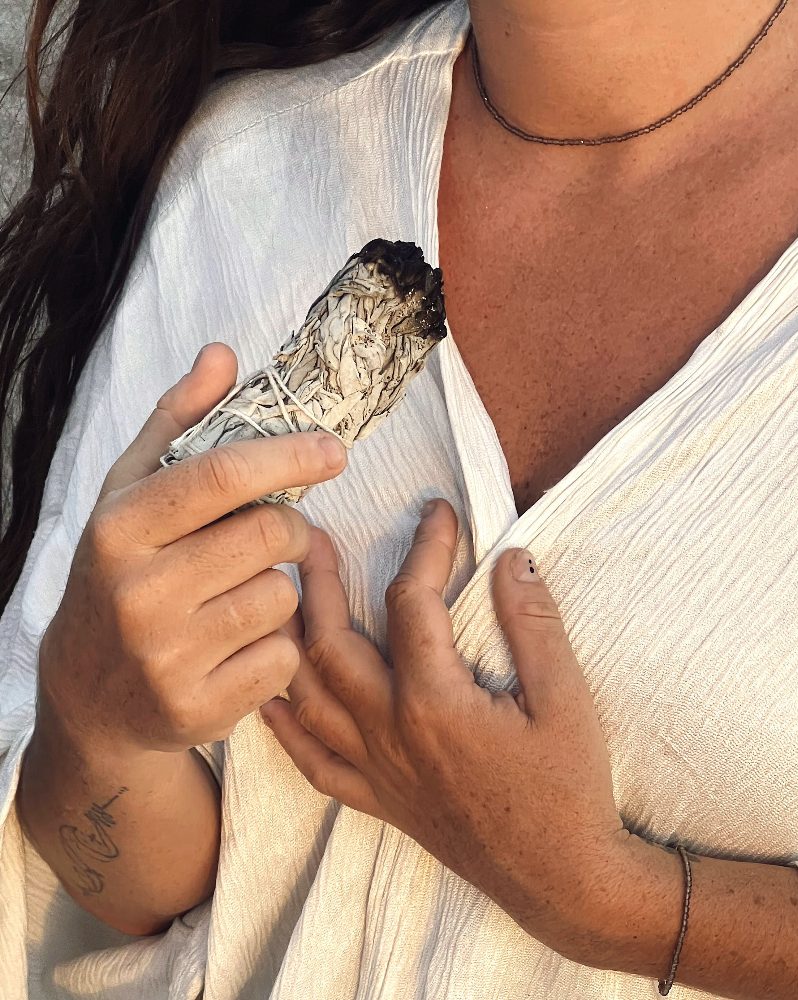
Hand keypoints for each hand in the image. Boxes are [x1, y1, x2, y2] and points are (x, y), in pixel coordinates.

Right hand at [38, 343, 347, 757]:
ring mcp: (164, 657)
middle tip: (282, 535)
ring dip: (283, 589)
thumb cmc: (124, 574)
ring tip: (242, 594)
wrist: (91, 695)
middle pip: (269, 535)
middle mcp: (136, 593)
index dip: (287, 456)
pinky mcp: (196, 708)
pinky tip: (240, 646)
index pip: (219, 476)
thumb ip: (178, 422)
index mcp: (118, 529)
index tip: (335, 451)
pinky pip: (284, 658)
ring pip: (283, 597)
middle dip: (294, 529)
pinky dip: (279, 646)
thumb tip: (223, 354)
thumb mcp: (132, 494)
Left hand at [261, 499, 634, 961]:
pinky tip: (272, 697)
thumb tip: (513, 558)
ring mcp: (377, 770)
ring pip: (309, 696)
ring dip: (291, 640)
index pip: (413, 603)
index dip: (425, 548)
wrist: (561, 880)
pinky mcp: (378, 799)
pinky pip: (313, 760)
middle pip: (332, 644)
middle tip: (316, 539)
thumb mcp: (566, 699)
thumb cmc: (569, 788)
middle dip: (321, 584)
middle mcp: (390, 732)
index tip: (437, 511)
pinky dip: (285, 725)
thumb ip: (535, 624)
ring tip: (283, 598)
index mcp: (435, 702)